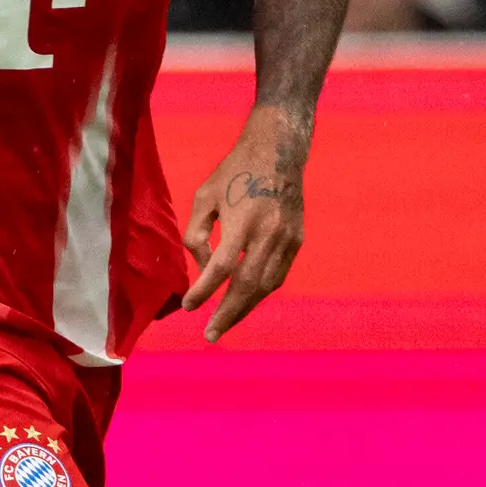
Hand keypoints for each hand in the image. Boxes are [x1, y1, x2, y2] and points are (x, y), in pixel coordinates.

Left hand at [178, 111, 306, 341]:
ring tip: (225, 323)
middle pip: (247, 285)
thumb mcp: (204, 197)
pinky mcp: (296, 240)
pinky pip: (278, 275)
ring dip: (245, 308)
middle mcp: (268, 233)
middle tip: (210, 334)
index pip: (220, 267)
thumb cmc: (233, 172)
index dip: (203, 290)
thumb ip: (197, 235)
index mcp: (242, 220)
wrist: (277, 152)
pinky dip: (261, 292)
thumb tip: (204, 270)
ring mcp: (287, 238)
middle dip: (227, 313)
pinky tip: (246, 301)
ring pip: (266, 286)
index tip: (189, 306)